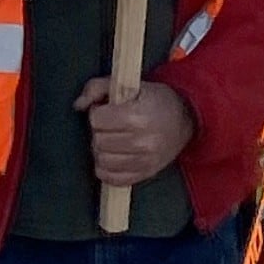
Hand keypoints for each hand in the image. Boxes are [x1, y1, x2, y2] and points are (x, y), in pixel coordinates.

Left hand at [75, 77, 193, 187]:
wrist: (185, 118)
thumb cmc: (154, 99)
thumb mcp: (129, 85)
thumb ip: (98, 87)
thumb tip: (78, 104)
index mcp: (138, 116)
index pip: (97, 119)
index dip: (97, 112)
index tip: (106, 110)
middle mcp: (143, 142)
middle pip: (98, 141)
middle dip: (98, 131)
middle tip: (109, 125)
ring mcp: (145, 161)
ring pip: (102, 161)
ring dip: (101, 150)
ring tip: (111, 140)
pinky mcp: (146, 174)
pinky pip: (113, 179)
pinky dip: (106, 169)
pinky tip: (112, 156)